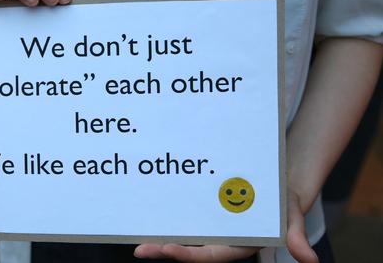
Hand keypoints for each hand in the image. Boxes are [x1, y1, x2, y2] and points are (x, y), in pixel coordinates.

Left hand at [133, 191, 318, 262]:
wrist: (277, 190)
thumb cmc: (284, 206)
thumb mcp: (291, 219)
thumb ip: (295, 238)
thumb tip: (310, 260)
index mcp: (238, 246)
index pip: (209, 255)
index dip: (188, 254)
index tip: (167, 249)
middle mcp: (220, 240)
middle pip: (189, 248)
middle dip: (164, 249)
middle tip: (140, 249)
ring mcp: (211, 228)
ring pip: (183, 235)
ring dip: (160, 236)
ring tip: (136, 237)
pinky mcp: (205, 214)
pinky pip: (185, 219)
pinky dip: (169, 220)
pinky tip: (149, 217)